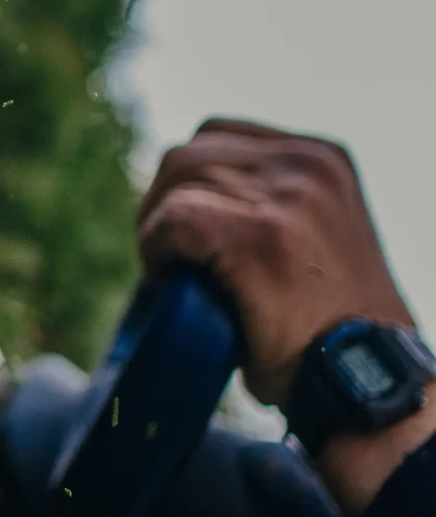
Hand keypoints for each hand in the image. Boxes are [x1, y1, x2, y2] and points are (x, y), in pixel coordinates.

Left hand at [137, 117, 433, 515]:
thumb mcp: (315, 237)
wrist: (361, 380)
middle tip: (165, 256)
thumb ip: (270, 205)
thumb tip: (191, 201)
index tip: (183, 228)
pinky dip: (156, 248)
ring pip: (178, 180)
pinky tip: (167, 280)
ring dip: (157, 227)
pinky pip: (174, 220)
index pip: (220, 135)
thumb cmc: (328, 326)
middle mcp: (306, 165)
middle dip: (163, 202)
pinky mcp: (260, 237)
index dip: (189, 181)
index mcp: (321, 159)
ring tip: (169, 271)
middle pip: (192, 154)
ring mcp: (287, 196)